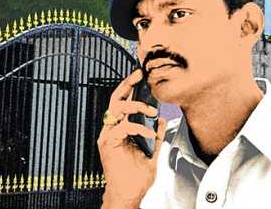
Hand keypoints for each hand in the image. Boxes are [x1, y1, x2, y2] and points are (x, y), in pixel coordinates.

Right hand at [98, 69, 167, 208]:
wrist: (127, 196)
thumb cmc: (135, 179)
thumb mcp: (152, 153)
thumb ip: (156, 137)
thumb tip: (162, 121)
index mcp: (120, 130)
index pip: (123, 102)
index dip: (130, 88)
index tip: (141, 76)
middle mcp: (112, 130)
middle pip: (115, 99)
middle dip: (127, 84)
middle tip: (140, 76)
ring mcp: (108, 136)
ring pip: (117, 108)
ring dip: (136, 106)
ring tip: (151, 112)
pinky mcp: (108, 143)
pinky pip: (124, 126)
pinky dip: (139, 128)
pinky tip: (149, 135)